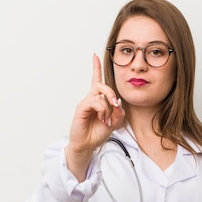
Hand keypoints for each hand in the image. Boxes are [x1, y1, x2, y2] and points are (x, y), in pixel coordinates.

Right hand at [65, 54, 124, 179]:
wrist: (87, 145)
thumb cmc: (97, 133)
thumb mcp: (114, 122)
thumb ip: (119, 112)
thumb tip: (118, 102)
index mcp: (97, 100)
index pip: (96, 80)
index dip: (96, 68)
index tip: (94, 55)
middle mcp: (90, 99)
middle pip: (102, 85)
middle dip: (112, 93)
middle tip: (116, 105)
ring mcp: (85, 103)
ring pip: (100, 94)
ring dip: (108, 107)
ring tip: (106, 120)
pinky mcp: (82, 108)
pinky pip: (96, 102)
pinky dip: (103, 110)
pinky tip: (102, 119)